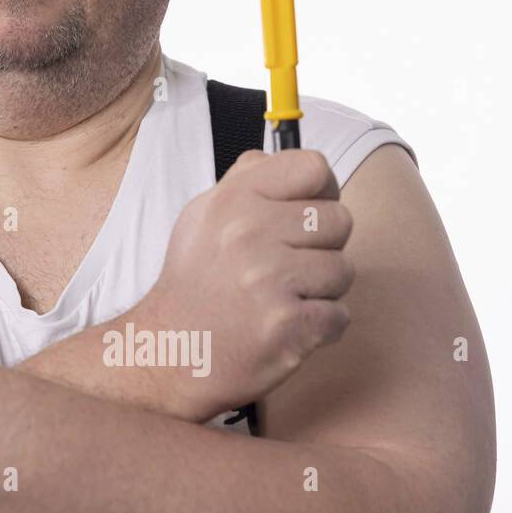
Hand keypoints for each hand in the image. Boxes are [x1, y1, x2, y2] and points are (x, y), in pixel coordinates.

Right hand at [137, 148, 353, 422]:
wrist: (169, 351)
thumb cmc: (194, 283)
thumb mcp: (203, 217)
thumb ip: (247, 182)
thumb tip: (293, 161)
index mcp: (232, 199)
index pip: (314, 167)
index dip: (320, 191)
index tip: (303, 216)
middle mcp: (249, 232)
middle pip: (339, 219)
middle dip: (322, 246)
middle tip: (286, 267)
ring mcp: (269, 280)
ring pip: (343, 270)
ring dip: (321, 290)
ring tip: (281, 299)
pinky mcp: (288, 326)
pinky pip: (340, 316)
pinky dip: (319, 327)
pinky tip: (284, 327)